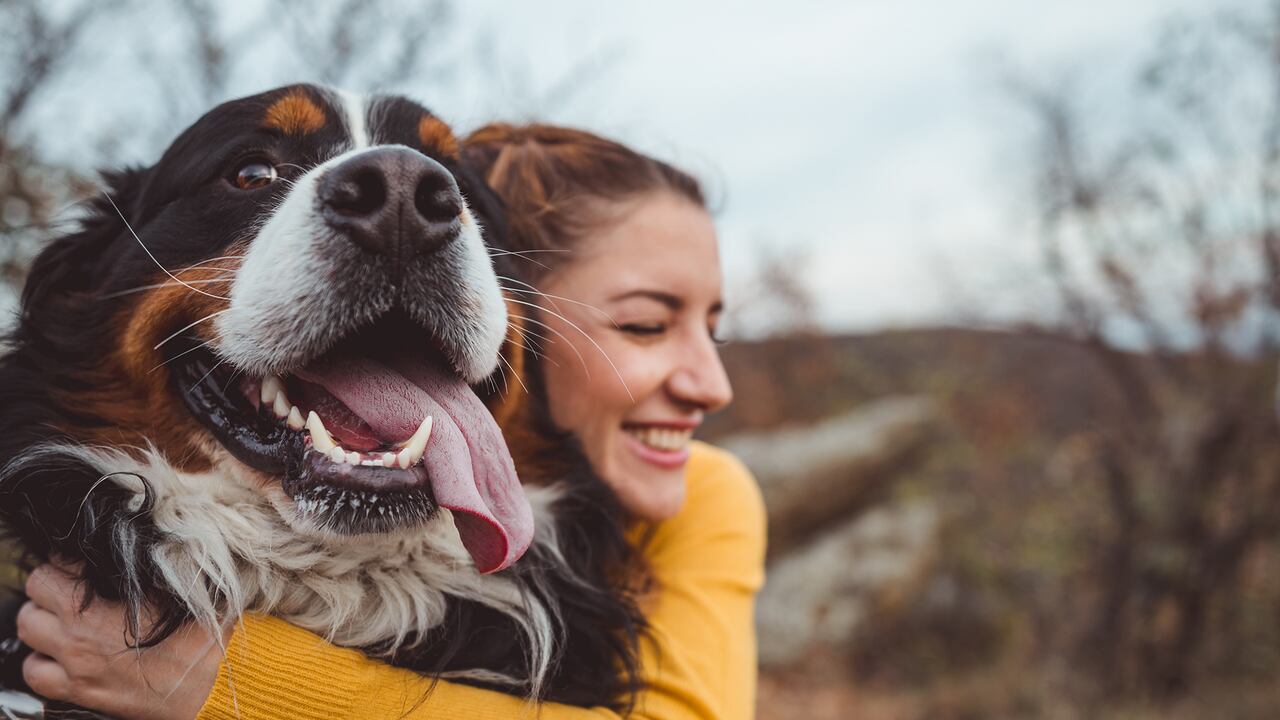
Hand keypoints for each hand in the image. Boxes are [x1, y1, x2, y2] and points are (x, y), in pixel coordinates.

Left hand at [16, 563, 227, 719]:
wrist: (211, 684)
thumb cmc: (200, 635)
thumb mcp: (177, 588)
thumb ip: (145, 566)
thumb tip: (131, 545)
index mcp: (95, 607)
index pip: (55, 566)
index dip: (70, 559)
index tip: (84, 563)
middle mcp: (77, 635)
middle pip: (35, 593)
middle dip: (51, 584)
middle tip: (73, 586)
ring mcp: (75, 665)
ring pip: (28, 631)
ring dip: (43, 619)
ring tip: (65, 617)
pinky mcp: (79, 691)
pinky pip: (35, 673)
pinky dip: (42, 660)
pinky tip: (62, 653)